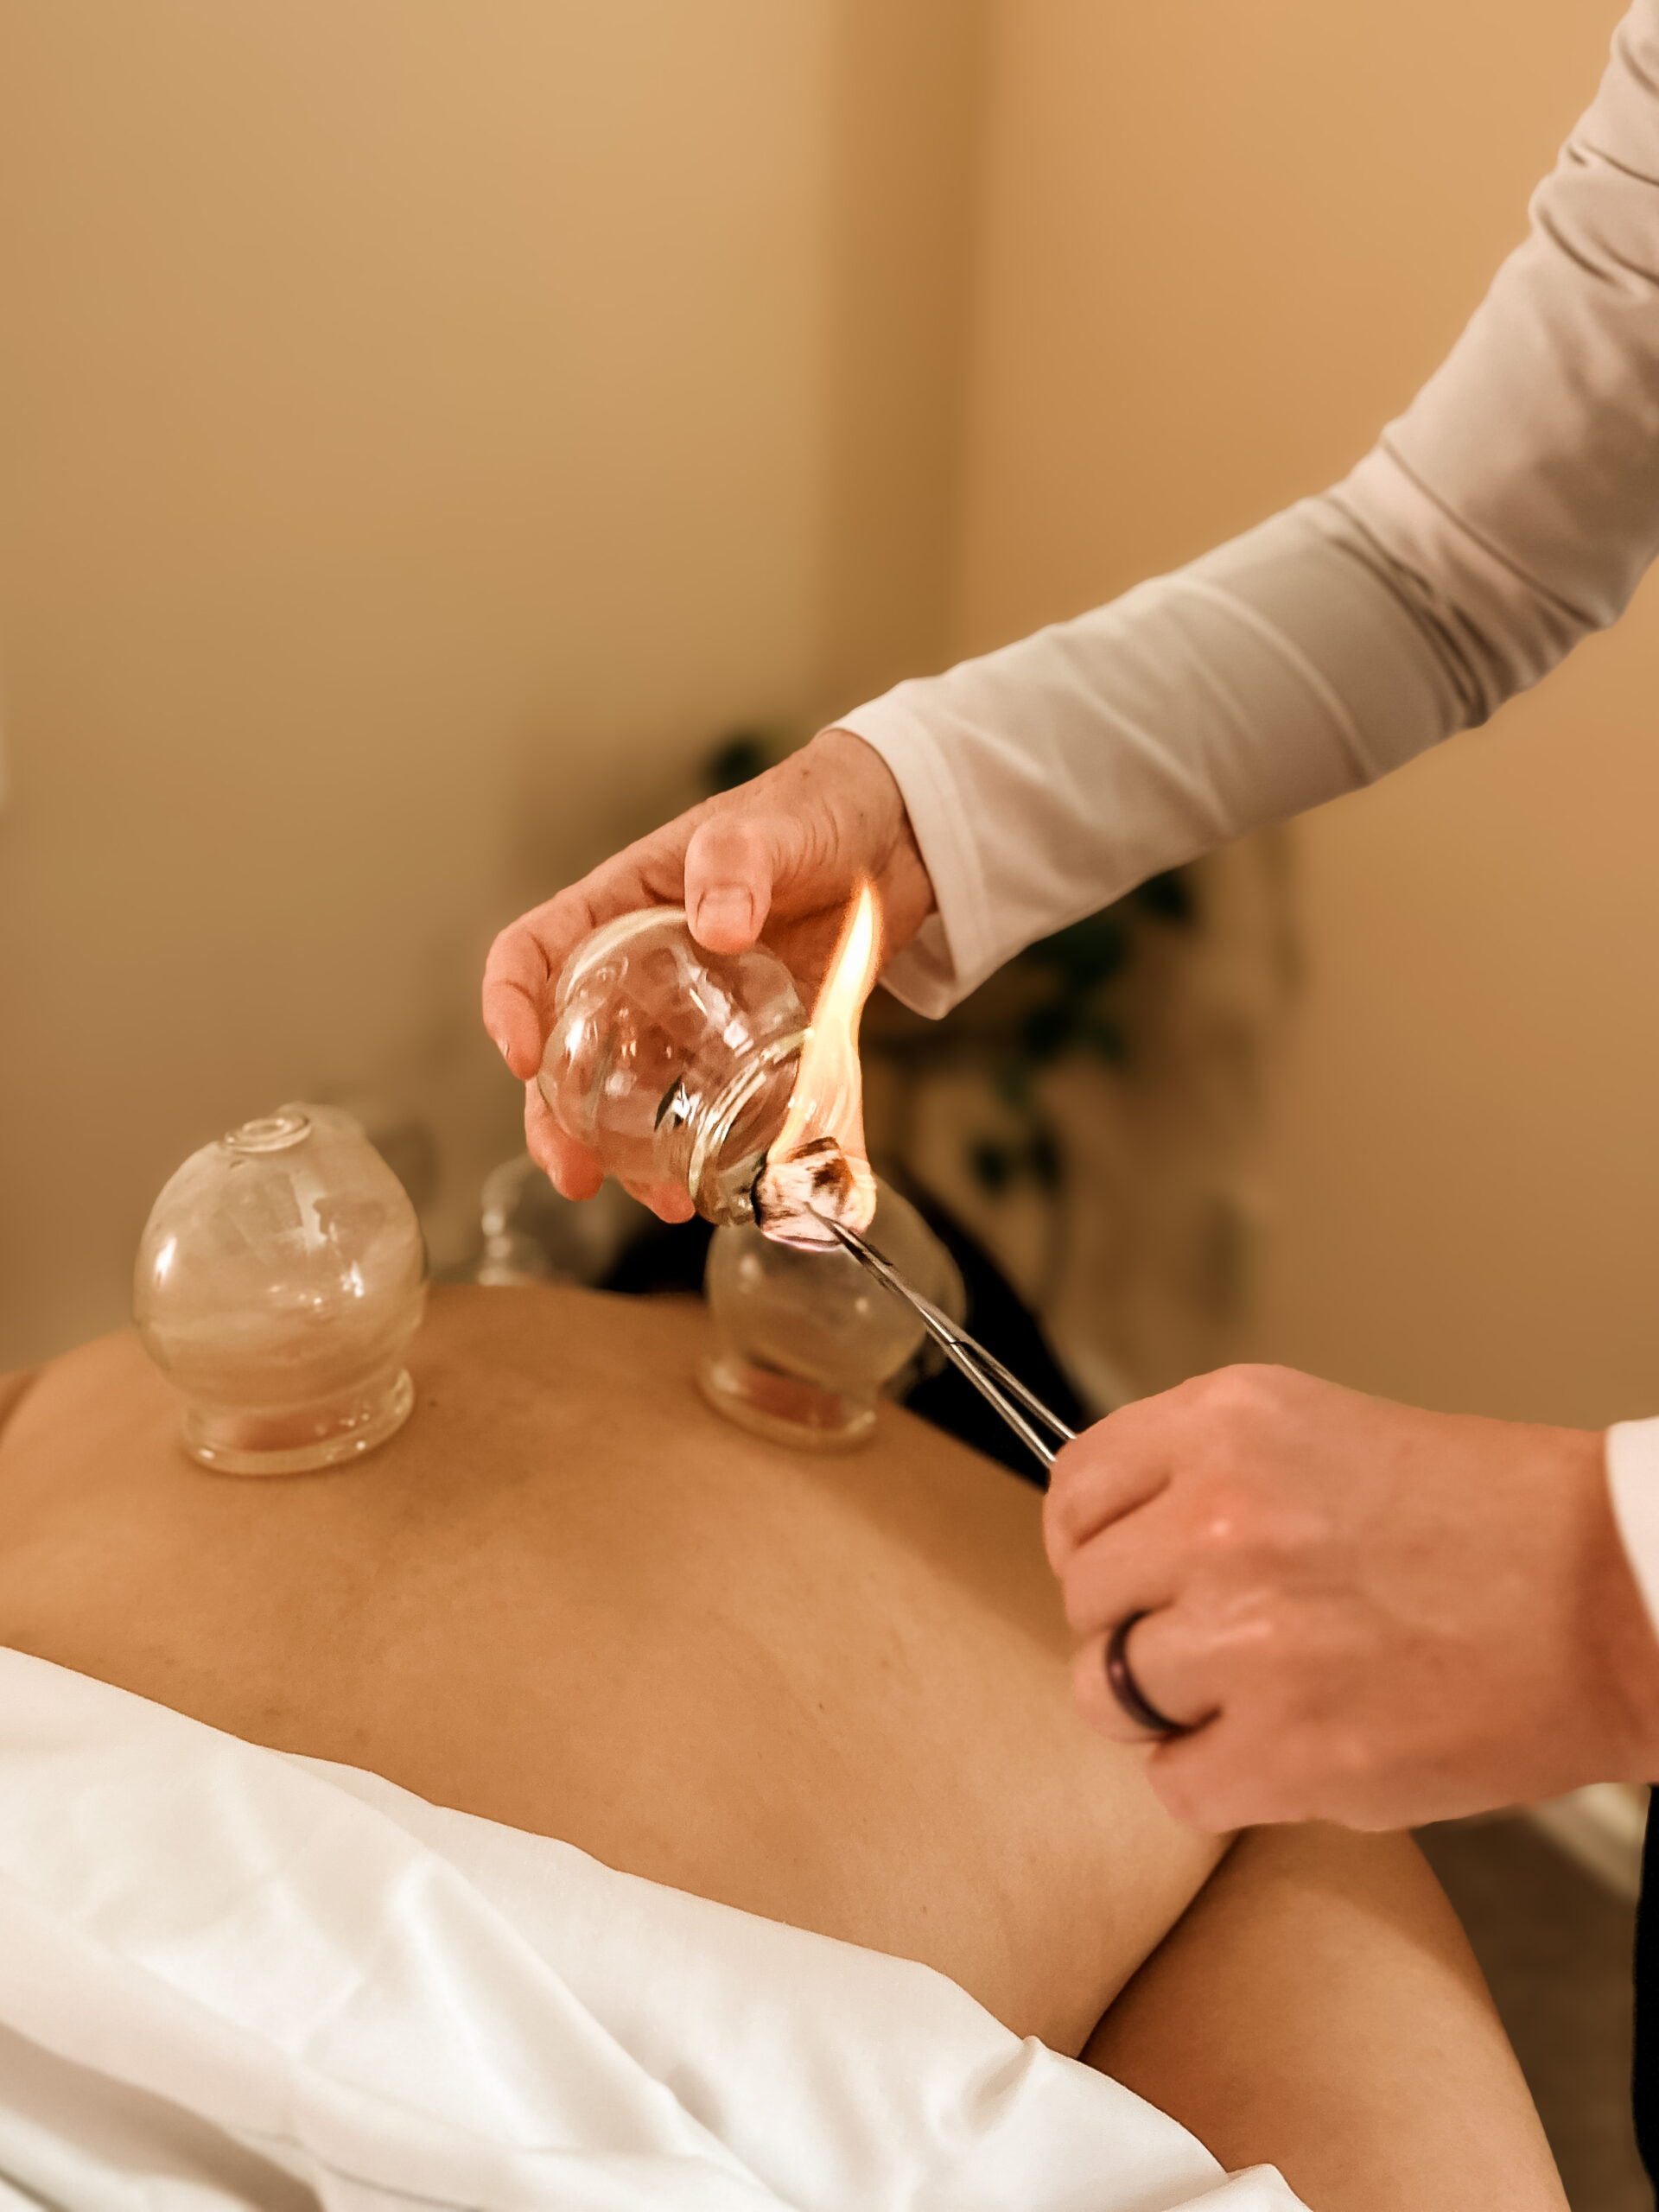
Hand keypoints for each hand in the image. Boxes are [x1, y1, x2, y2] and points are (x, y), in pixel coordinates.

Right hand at [481, 728, 933, 1212]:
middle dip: (559, 1121)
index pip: (533, 952)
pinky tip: (735, 1189)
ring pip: (639, 1096)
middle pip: (571, 1052)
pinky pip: (719, 1108)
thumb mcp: (769, 825)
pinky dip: (719, 1153)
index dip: (511, 1003)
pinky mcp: (751, 1048)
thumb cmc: (814, 809)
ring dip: (634, 1157)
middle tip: (576, 1174)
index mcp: (621, 906)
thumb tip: (717, 924)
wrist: (898, 838)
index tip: (523, 1057)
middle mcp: (642, 971)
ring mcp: (695, 1015)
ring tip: (663, 1202)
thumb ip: (738, 861)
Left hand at [1044, 1364, 1658, 1829]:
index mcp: (1226, 1424)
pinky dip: (1217, 1782)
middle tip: (1211, 1638)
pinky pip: (1175, 1785)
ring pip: (1108, 1694)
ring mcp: (1249, 1636)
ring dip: (1167, 1709)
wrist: (1610, 1597)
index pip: (1073, 1488)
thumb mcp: (1317, 1436)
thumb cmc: (1486, 1520)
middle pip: (1084, 1597)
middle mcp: (1221, 1518)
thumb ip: (1201, 1476)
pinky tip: (1283, 1746)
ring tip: (1251, 1694)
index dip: (1088, 1542)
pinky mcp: (1290, 1749)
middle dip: (1133, 1625)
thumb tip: (1105, 1539)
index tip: (1114, 1569)